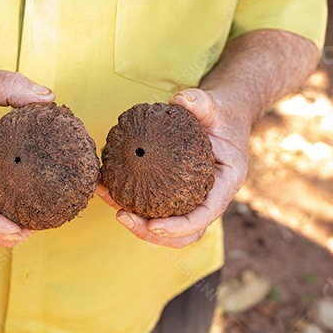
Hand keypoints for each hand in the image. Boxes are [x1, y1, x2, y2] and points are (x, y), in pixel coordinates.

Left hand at [97, 88, 250, 247]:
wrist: (221, 117)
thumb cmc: (220, 114)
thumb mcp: (216, 105)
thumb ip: (202, 102)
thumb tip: (181, 99)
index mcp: (225, 183)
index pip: (205, 215)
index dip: (179, 226)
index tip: (153, 224)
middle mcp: (210, 198)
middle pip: (184, 233)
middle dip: (153, 233)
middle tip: (123, 217)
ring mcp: (192, 199)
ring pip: (168, 226)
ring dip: (138, 224)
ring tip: (111, 205)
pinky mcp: (176, 194)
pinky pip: (155, 206)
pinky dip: (132, 203)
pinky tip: (106, 187)